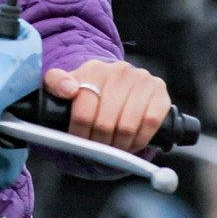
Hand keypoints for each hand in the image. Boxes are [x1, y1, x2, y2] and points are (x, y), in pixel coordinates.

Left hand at [44, 60, 171, 151]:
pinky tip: (131, 142)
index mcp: (94, 69)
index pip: (84, 113)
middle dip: (99, 143)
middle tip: (98, 148)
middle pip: (105, 124)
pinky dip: (139, 140)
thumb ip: (55, 83)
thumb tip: (69, 89)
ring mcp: (142, 80)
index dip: (80, 135)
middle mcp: (120, 71)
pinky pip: (150, 124)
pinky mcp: (160, 92)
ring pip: (127, 127)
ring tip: (113, 147)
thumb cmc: (88, 90)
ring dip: (119, 146)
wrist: (117, 83)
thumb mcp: (64, 85)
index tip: (80, 142)